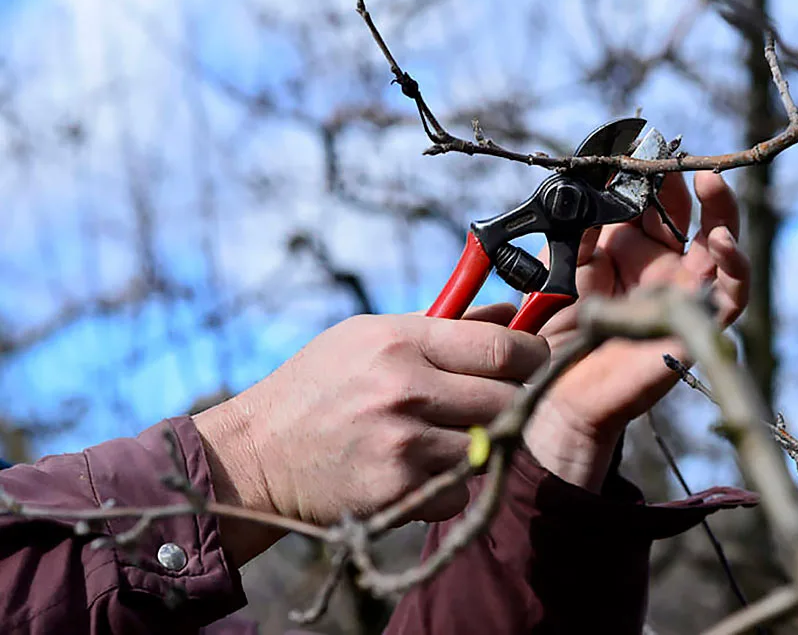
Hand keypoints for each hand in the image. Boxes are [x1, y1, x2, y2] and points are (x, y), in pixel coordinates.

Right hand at [194, 304, 547, 563]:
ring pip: (490, 447)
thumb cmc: (319, 386)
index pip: (503, 349)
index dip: (534, 357)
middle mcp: (406, 390)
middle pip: (508, 400)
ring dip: (481, 446)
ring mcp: (403, 444)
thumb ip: (445, 326)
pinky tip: (417, 470)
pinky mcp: (397, 491)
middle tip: (495, 405)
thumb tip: (512, 313)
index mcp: (401, 341)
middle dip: (513, 403)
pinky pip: (460, 490)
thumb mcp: (371, 337)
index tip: (535, 363)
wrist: (256, 456)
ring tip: (446, 436)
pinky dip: (449, 485)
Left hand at [524, 171, 749, 490]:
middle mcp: (664, 267)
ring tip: (710, 182)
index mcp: (632, 250)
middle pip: (691, 215)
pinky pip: (732, 296)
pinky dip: (735, 266)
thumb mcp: (563, 264)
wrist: (558, 389)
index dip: (651, 174)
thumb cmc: (560, 330)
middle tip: (672, 158)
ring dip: (723, 212)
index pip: (653, 201)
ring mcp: (685, 294)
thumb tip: (593, 181)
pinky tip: (721, 241)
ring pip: (723, 247)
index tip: (641, 144)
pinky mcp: (698, 325)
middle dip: (685, 184)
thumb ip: (579, 226)